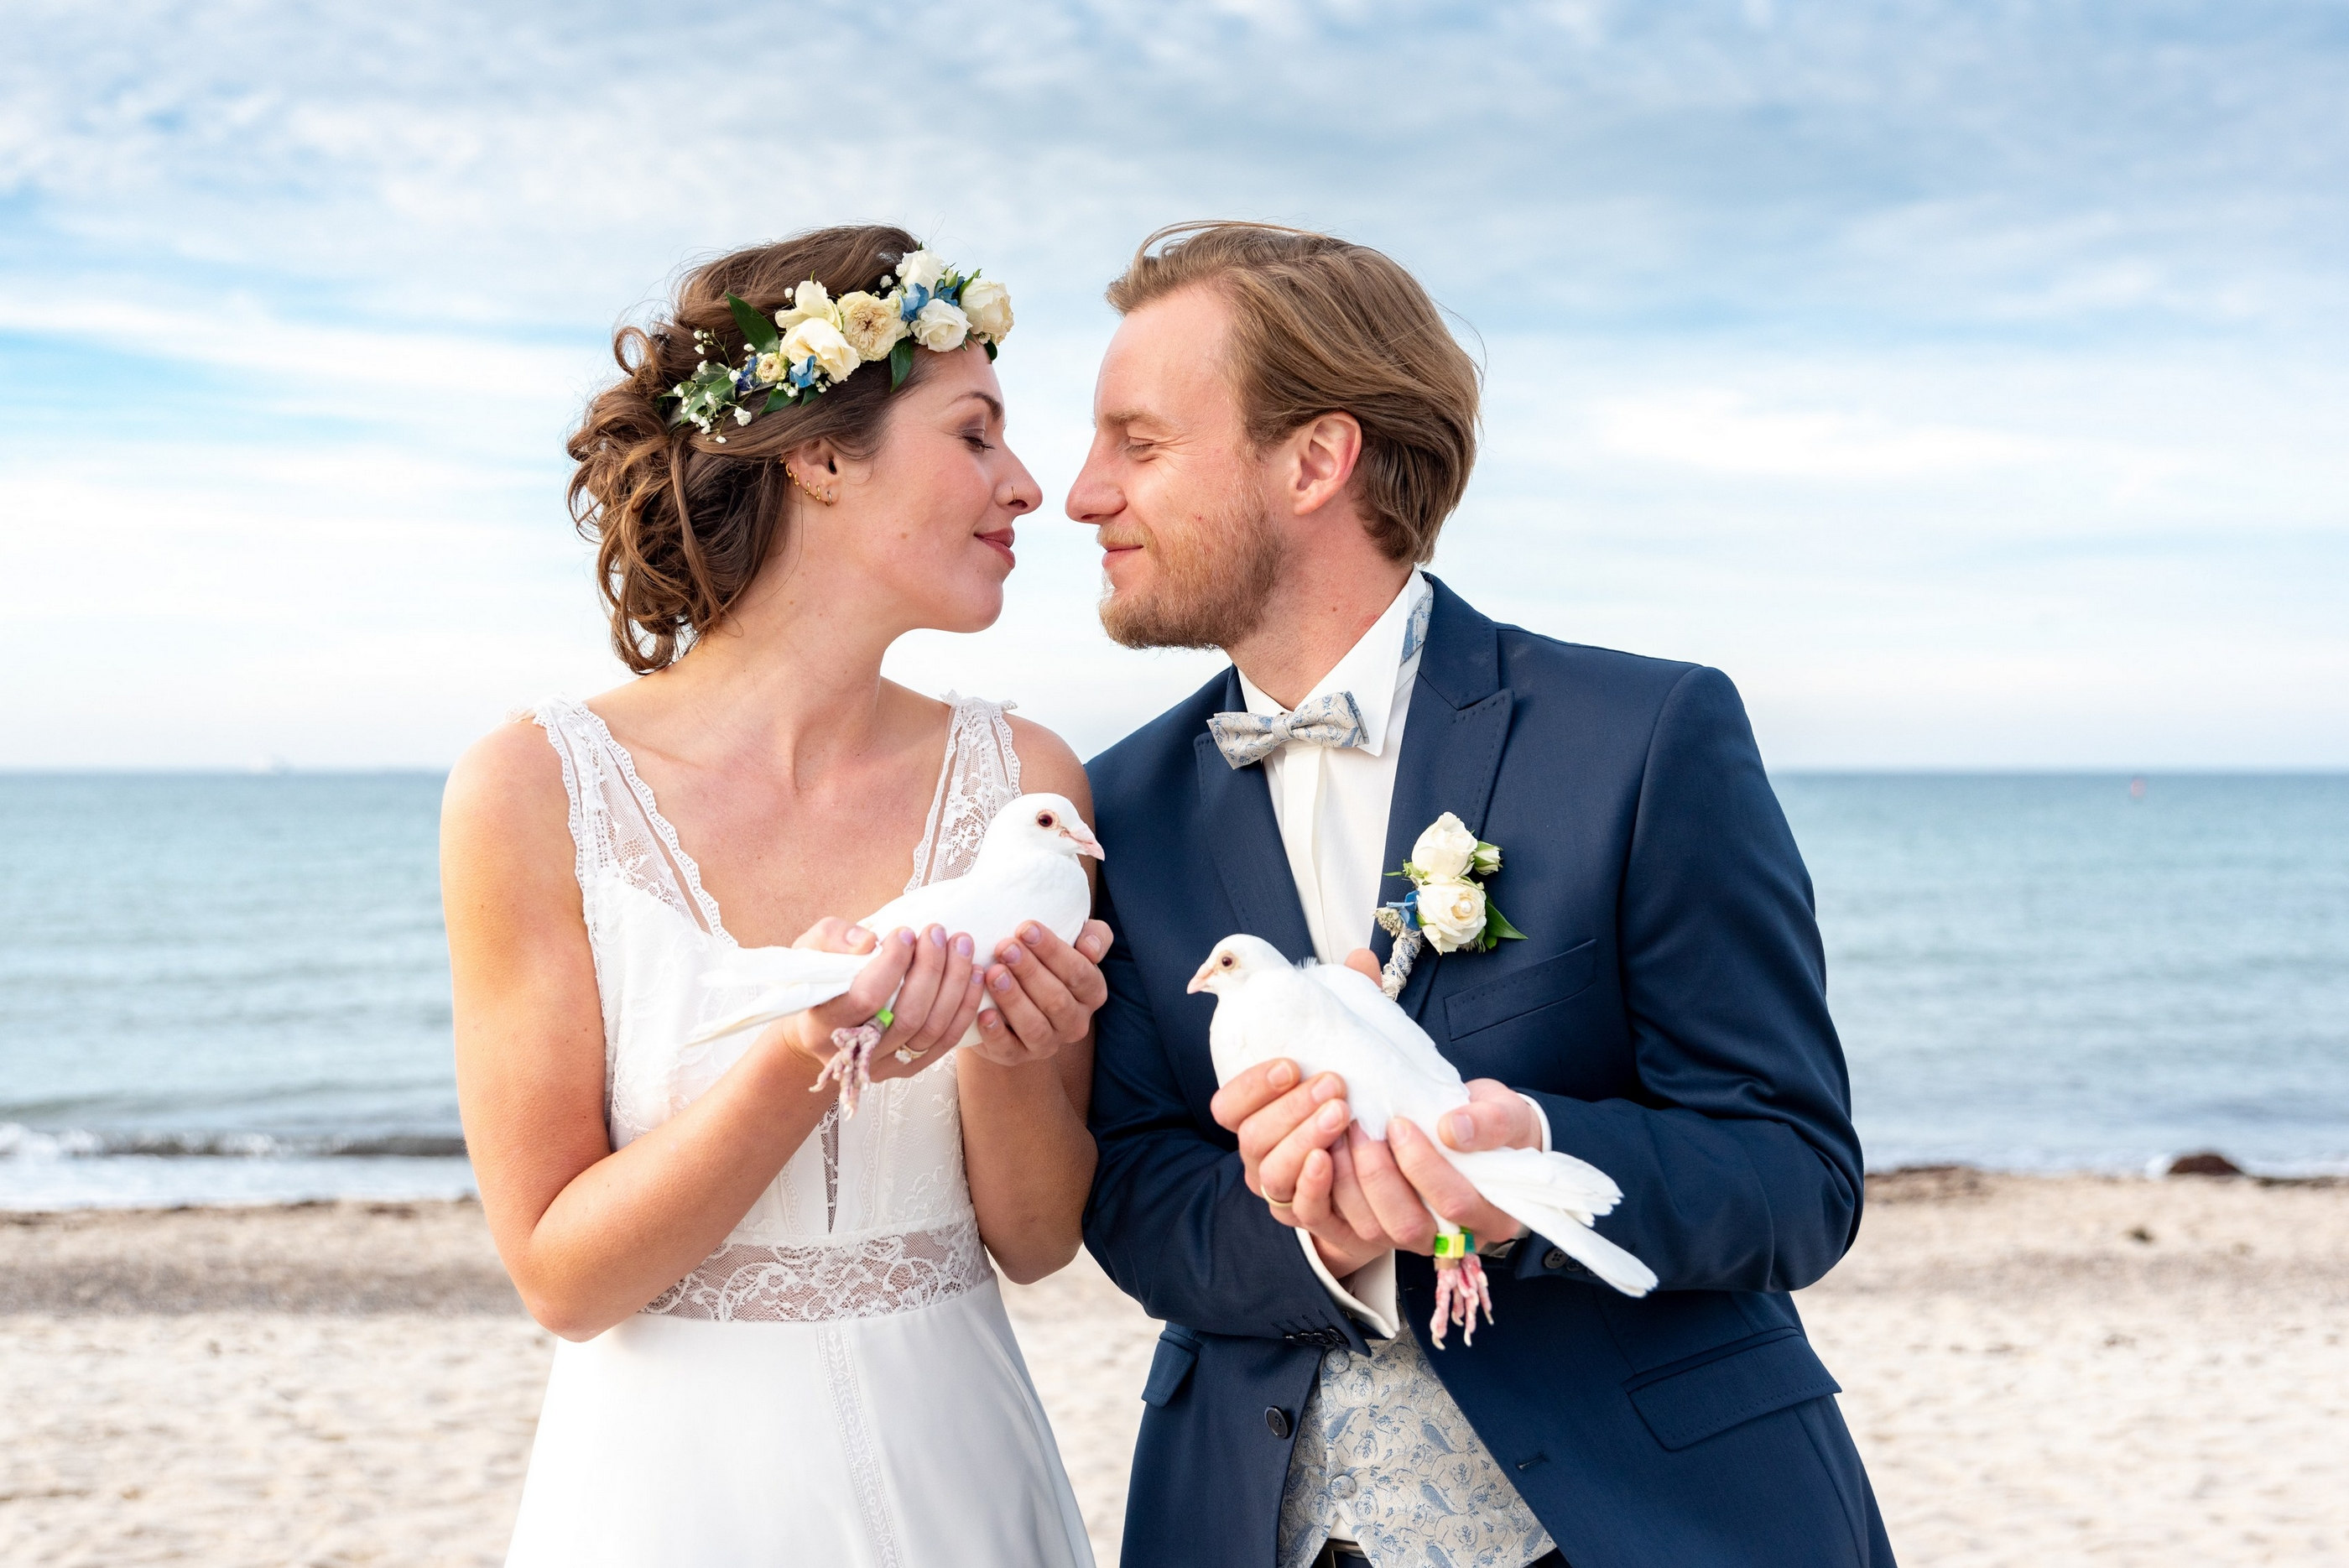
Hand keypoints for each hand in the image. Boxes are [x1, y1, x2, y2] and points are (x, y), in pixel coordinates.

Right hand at [766, 920, 984, 1082]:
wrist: (823, 1021)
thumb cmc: (818, 979)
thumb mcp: (810, 950)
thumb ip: (833, 940)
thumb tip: (868, 941)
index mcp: (822, 1026)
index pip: (864, 1000)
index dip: (890, 965)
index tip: (905, 932)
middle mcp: (854, 1056)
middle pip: (906, 1018)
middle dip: (930, 970)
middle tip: (938, 932)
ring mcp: (885, 1066)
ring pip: (931, 1030)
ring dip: (954, 984)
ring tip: (961, 944)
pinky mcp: (910, 1068)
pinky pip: (946, 1041)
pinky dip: (964, 1007)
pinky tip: (973, 974)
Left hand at [968, 918, 1112, 1067]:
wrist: (1007, 995)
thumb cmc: (1044, 960)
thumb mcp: (1072, 940)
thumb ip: (1094, 936)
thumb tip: (1090, 948)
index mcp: (1092, 992)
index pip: (1079, 973)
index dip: (1053, 950)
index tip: (1026, 928)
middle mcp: (1075, 1022)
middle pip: (1056, 1000)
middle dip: (1030, 971)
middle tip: (1005, 947)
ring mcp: (1047, 1043)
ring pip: (1035, 1026)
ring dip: (1013, 999)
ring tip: (993, 973)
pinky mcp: (1016, 1056)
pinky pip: (1008, 1049)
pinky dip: (995, 1033)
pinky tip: (983, 1013)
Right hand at [1211, 1058, 1384, 1276]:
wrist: (1378, 1177)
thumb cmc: (1345, 1111)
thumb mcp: (1322, 1082)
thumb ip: (1313, 1057)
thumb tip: (1319, 1005)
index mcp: (1249, 1122)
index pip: (1227, 1107)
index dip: (1253, 1087)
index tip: (1292, 1066)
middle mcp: (1257, 1160)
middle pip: (1253, 1137)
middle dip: (1292, 1108)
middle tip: (1333, 1084)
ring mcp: (1280, 1193)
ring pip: (1274, 1171)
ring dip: (1305, 1138)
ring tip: (1341, 1113)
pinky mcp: (1309, 1220)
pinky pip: (1303, 1208)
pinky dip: (1313, 1183)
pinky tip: (1330, 1159)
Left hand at [1330, 1079, 1538, 1255]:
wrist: (1469, 1127)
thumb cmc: (1490, 1124)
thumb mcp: (1505, 1113)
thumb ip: (1489, 1123)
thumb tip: (1453, 1130)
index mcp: (1492, 1216)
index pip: (1456, 1204)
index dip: (1423, 1166)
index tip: (1400, 1124)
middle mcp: (1451, 1239)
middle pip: (1407, 1225)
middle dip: (1377, 1174)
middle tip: (1361, 1125)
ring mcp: (1411, 1238)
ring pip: (1371, 1229)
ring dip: (1347, 1180)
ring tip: (1339, 1133)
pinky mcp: (1377, 1230)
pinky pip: (1341, 1227)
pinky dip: (1322, 1193)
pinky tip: (1319, 1155)